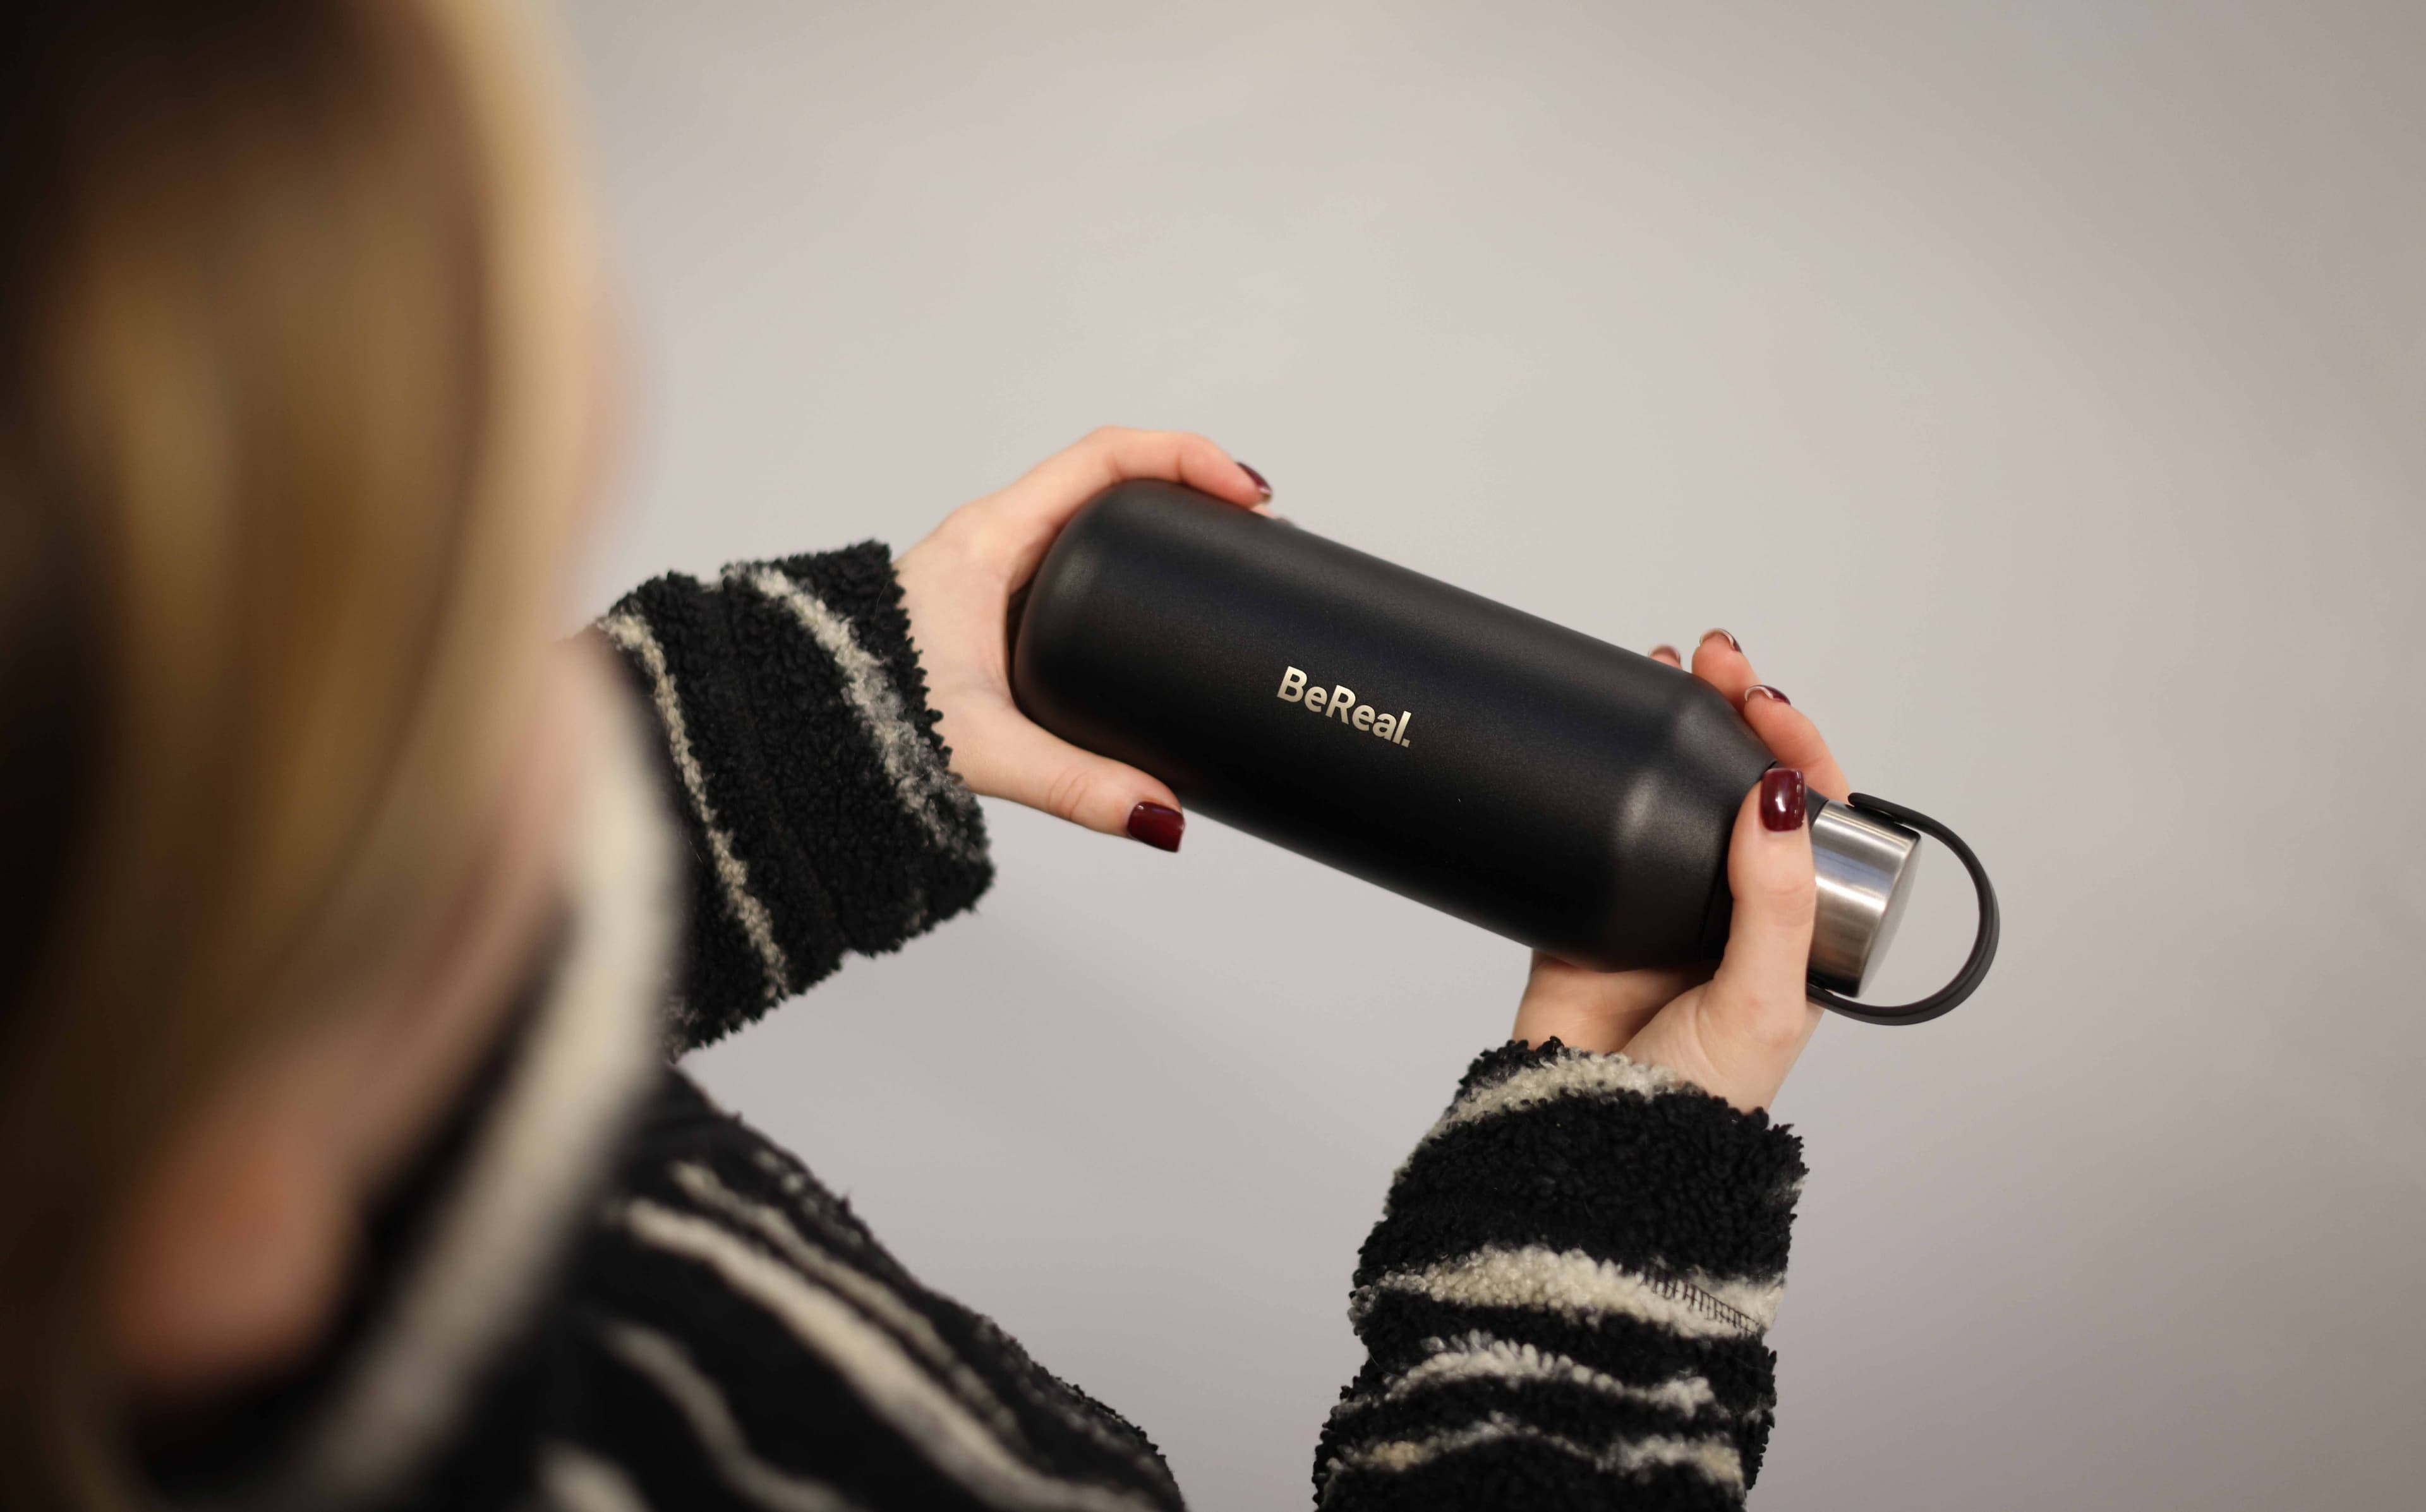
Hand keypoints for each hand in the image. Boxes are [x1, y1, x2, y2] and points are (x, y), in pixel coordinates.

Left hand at [895, 427, 1269, 849]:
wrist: (789, 722)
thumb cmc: (859, 710)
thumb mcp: (981, 745)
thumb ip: (1073, 785)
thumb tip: (1162, 816)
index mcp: (990, 538)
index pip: (1105, 459)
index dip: (1186, 459)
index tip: (1248, 494)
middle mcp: (992, 536)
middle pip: (1111, 475)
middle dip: (1191, 485)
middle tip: (1258, 526)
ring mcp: (992, 565)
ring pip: (1092, 511)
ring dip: (1159, 514)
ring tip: (1227, 545)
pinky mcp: (991, 600)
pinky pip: (1074, 552)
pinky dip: (1127, 555)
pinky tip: (1160, 591)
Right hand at [1508, 631, 1851, 1110]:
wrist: (1594, 1141)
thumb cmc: (1700, 1098)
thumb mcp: (1765, 998)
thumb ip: (1774, 898)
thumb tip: (1779, 795)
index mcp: (1791, 931)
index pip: (1807, 817)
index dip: (1792, 749)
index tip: (1763, 701)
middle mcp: (1729, 909)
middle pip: (1740, 789)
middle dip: (1733, 718)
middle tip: (1715, 663)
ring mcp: (1659, 906)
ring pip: (1672, 796)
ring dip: (1673, 732)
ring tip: (1666, 671)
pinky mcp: (1590, 911)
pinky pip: (1596, 828)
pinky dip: (1600, 778)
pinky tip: (1605, 735)